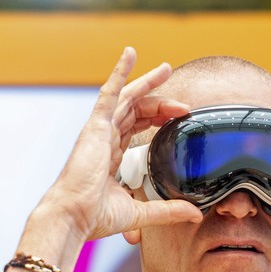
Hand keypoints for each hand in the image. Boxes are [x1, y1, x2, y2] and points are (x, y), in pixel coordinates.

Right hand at [39, 47, 201, 244]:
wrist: (74, 215)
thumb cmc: (96, 216)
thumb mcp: (141, 211)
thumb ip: (168, 210)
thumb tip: (195, 214)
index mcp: (112, 156)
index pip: (137, 128)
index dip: (158, 119)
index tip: (181, 117)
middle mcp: (106, 140)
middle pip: (136, 110)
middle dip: (159, 100)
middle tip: (181, 100)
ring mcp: (100, 131)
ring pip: (128, 99)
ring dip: (147, 83)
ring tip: (166, 69)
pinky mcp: (96, 126)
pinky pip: (110, 93)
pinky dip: (120, 73)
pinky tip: (130, 55)